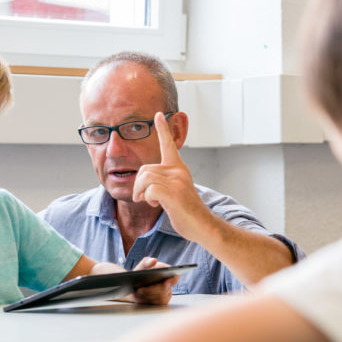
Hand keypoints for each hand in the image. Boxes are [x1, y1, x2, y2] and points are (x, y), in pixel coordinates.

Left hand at [125, 257, 176, 305]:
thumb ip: (147, 261)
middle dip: (154, 289)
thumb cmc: (141, 273)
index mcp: (168, 273)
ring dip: (149, 294)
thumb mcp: (142, 266)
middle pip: (166, 289)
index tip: (166, 281)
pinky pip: (157, 304)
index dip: (172, 280)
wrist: (133, 285)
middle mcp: (169, 284)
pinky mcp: (161, 302)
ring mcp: (166, 294)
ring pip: (161, 297)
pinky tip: (141, 297)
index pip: (175, 277)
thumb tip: (154, 260)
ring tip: (139, 291)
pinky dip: (148, 300)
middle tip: (142, 289)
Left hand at [132, 113, 213, 241]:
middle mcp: (178, 171)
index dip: (163, 129)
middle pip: (144, 169)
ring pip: (144, 178)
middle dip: (139, 185)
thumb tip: (145, 180)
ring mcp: (176, 180)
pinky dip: (146, 199)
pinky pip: (147, 189)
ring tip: (151, 201)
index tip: (158, 115)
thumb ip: (163, 181)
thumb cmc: (187, 212)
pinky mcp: (172, 192)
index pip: (169, 145)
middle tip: (146, 197)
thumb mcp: (176, 191)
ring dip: (140, 192)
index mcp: (179, 168)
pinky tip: (157, 204)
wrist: (203, 226)